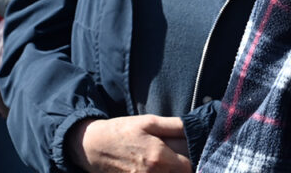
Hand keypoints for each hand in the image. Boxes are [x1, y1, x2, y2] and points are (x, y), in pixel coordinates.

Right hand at [68, 116, 191, 172]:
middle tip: (186, 154)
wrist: (92, 147)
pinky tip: (162, 167)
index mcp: (159, 157)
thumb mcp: (149, 122)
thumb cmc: (122, 131)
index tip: (197, 148)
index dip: (197, 156)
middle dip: (187, 165)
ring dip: (174, 169)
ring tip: (173, 159)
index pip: (190, 165)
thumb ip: (175, 126)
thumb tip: (196, 126)